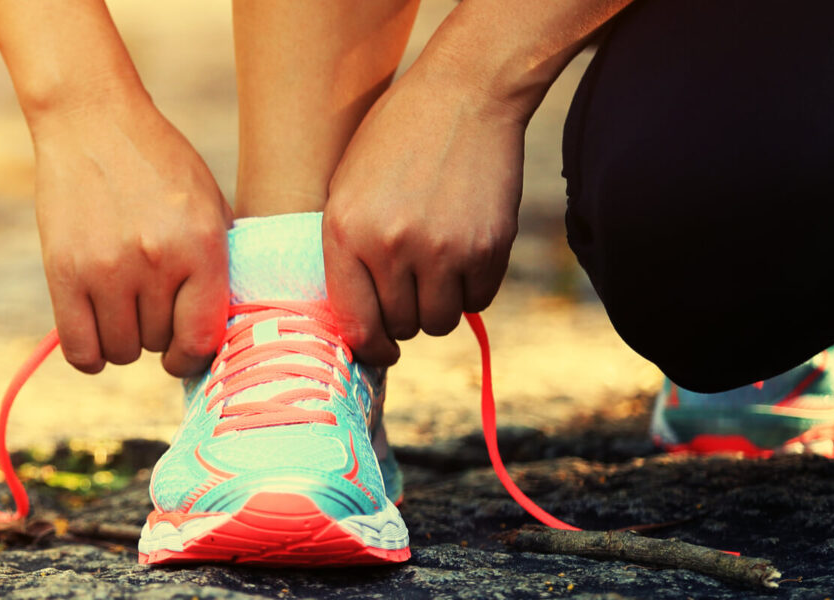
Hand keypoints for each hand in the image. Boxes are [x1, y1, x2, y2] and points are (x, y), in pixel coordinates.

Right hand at [29, 102, 232, 376]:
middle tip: (148, 303)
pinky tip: (96, 334)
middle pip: (158, 343)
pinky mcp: (64, 272)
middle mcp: (157, 261)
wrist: (92, 120)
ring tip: (122, 308)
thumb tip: (219, 333)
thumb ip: (218, 266)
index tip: (183, 351)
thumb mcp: (208, 204)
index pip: (202, 337)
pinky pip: (80, 349)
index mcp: (202, 245)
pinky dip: (90, 355)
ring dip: (123, 340)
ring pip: (121, 350)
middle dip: (156, 332)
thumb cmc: (157, 163)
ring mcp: (107, 268)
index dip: (194, 355)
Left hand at [322, 74, 523, 365]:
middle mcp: (391, 247)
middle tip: (408, 291)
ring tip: (434, 271)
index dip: (368, 347)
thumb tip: (355, 321)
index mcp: (345, 231)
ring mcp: (443, 250)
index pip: (355, 322)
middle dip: (403, 317)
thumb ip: (347, 250)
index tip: (378, 350)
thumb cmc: (395, 139)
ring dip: (438, 307)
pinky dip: (472, 289)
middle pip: (401, 326)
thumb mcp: (346, 188)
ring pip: (441, 321)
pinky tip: (464, 254)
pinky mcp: (488, 247)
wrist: (464, 95)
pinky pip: (479, 299)